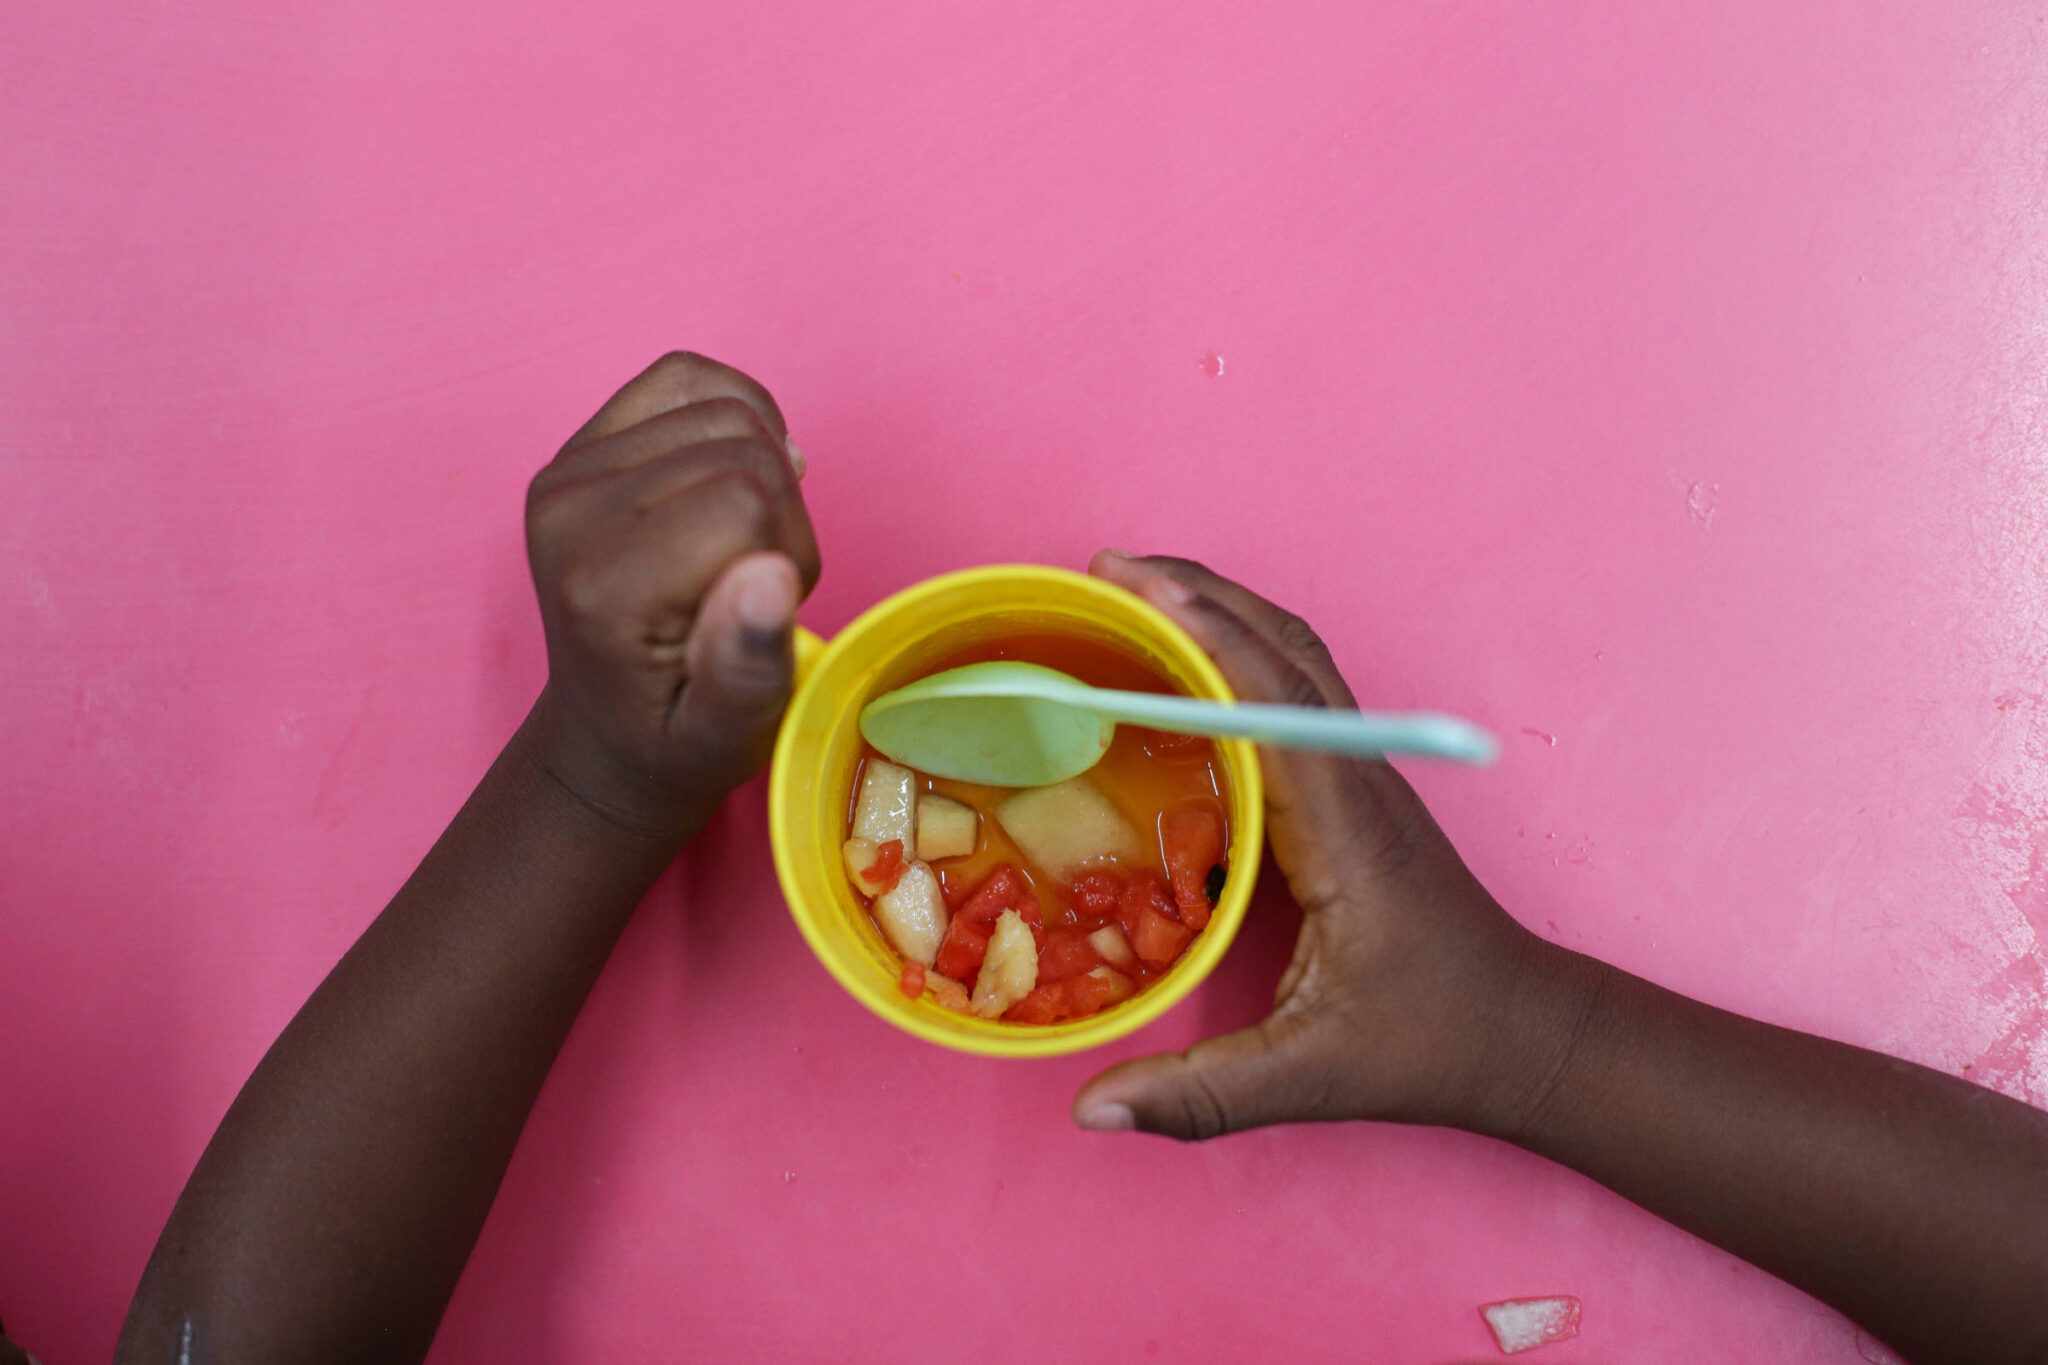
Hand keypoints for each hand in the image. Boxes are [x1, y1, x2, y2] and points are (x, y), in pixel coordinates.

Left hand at [522, 352, 820, 839]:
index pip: (746, 498)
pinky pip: (686, 376)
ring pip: (727, 409)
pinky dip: (738, 413)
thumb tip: (769, 574)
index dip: (790, 551)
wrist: (609, 735)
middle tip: (755, 587)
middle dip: (781, 516)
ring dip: (764, 473)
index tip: (768, 611)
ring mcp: (568, 471)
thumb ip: (747, 666)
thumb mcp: (726, 735)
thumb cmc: (678, 737)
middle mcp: (569, 511)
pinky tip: (740, 474)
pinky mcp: (581, 445)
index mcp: (602, 585)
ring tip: (742, 544)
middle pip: (743, 447)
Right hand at [1073, 552, 1594, 1139]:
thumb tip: (1088, 1109)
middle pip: (1284, 644)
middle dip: (1198, 590)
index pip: (1271, 694)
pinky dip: (1240, 654)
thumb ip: (1201, 1095)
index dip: (1202, 628)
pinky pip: (1295, 694)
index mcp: (1342, 823)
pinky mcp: (1357, 790)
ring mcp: (1362, 775)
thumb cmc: (1432, 1043)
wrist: (1527, 1032)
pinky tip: (1189, 672)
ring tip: (1138, 592)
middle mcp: (1356, 777)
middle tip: (1107, 568)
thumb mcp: (1312, 1075)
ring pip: (1296, 658)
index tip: (1131, 584)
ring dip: (1222, 610)